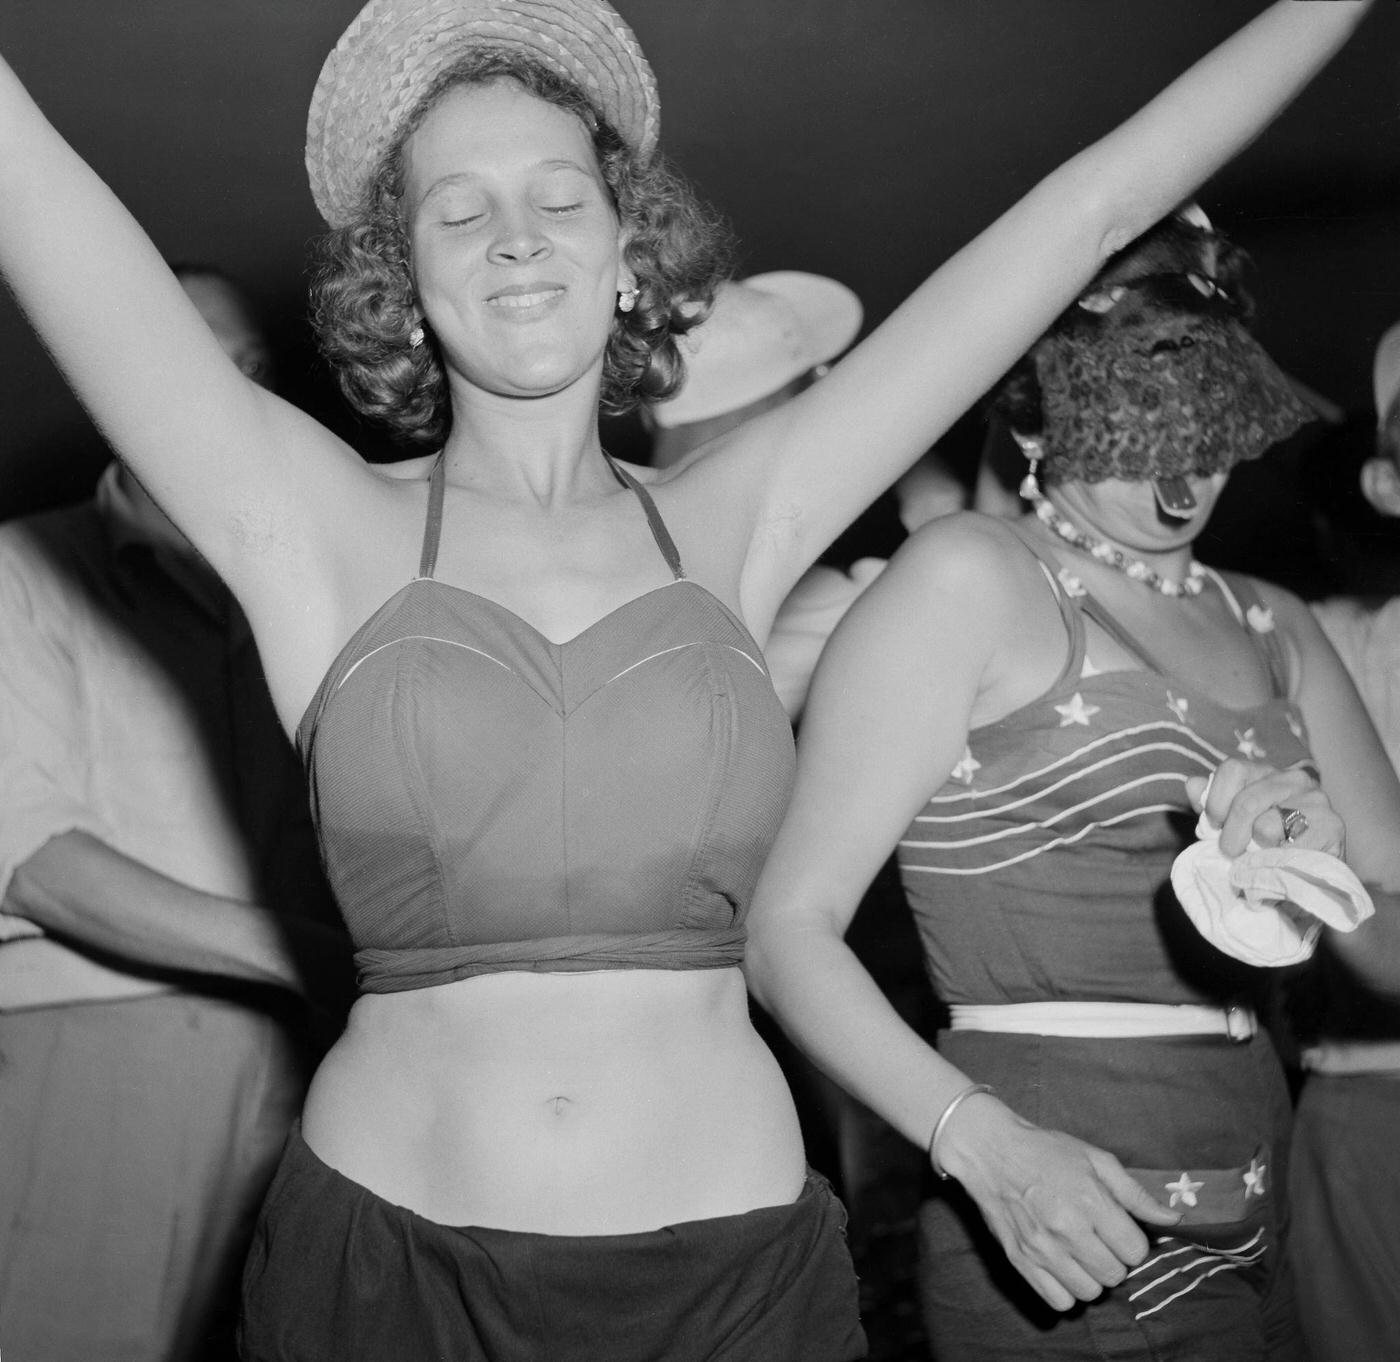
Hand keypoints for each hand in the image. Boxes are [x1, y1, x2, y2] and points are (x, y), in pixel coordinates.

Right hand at [936, 1093, 1180, 1311]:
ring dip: (1091, 1276)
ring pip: (1090, 1293)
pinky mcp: (1021, 1262)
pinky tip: (1063, 1266)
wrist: (991, 1151)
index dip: (1130, 1240)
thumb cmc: (1046, 1151)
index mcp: (1091, 1201)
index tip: (1116, 1227)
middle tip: (1097, 1238)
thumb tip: (1173, 1220)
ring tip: (1080, 1252)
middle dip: (1113, 1258)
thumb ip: (1135, 1193)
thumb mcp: (1095, 1159)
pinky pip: (1059, 1302)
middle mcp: (1068, 1230)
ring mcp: (1042, 1250)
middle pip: (1115, 1275)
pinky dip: (1066, 1290)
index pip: (1135, 1250)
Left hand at [1185, 758, 1343, 858]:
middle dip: (1231, 834)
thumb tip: (1193, 785)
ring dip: (1255, 851)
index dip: (1216, 800)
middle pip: (1246, 801)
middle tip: (1231, 853)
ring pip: (1267, 825)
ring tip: (1259, 860)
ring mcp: (1317, 800)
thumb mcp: (1232, 824)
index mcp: (1267, 773)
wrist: (1308, 880)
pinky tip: (1281, 865)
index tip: (1214, 825)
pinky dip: (1277, 863)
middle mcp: (1295, 778)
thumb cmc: (1264, 847)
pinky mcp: (1332, 826)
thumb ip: (1212, 804)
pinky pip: (1290, 847)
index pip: (1232, 769)